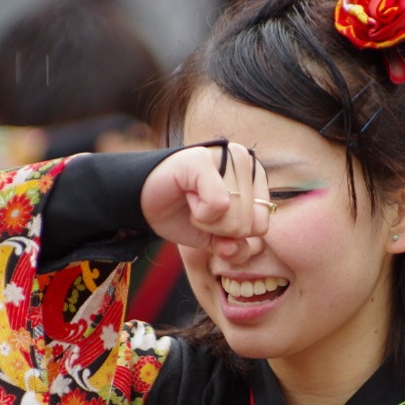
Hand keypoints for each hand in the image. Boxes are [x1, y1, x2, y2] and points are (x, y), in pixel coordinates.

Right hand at [140, 141, 272, 262]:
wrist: (143, 203)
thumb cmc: (182, 214)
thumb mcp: (214, 238)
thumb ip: (234, 248)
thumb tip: (237, 248)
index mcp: (255, 176)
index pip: (261, 226)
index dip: (232, 234)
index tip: (212, 217)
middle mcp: (244, 161)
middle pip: (248, 225)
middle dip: (218, 229)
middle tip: (198, 208)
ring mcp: (224, 156)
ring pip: (236, 218)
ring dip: (207, 222)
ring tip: (193, 200)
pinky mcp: (203, 159)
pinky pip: (219, 206)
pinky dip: (199, 214)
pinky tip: (187, 195)